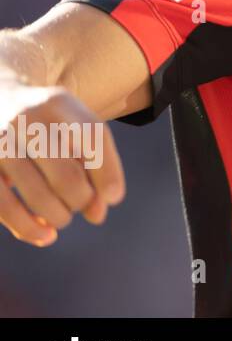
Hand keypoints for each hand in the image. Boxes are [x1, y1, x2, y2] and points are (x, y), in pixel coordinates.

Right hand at [0, 84, 124, 245]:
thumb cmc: (45, 123)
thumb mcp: (72, 126)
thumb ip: (93, 164)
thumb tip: (97, 215)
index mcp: (57, 104)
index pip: (93, 140)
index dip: (108, 174)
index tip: (112, 198)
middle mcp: (25, 120)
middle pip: (67, 176)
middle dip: (82, 200)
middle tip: (81, 204)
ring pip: (38, 196)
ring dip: (59, 216)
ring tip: (62, 217)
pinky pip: (6, 208)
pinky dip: (29, 229)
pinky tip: (45, 236)